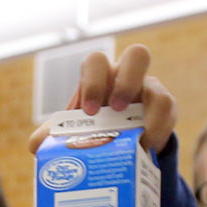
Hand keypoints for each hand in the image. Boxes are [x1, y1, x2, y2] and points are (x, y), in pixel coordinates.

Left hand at [26, 45, 175, 154]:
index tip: (88, 111)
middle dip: (127, 81)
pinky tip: (146, 150)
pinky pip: (169, 116)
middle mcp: (127, 77)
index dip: (93, 82)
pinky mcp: (167, 111)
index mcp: (100, 77)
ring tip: (139, 141)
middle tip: (116, 110)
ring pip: (159, 91)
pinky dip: (159, 134)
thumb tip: (36, 145)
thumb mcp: (71, 132)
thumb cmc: (91, 129)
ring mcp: (150, 92)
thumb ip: (51, 136)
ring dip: (150, 117)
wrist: (119, 144)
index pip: (97, 62)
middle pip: (138, 55)